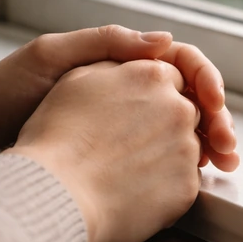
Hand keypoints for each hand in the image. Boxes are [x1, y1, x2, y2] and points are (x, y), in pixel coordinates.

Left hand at [0, 26, 238, 179]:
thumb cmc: (0, 91)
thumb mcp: (49, 57)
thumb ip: (104, 43)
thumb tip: (164, 39)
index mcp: (119, 63)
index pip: (181, 64)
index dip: (205, 81)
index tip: (213, 104)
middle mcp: (126, 93)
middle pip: (190, 100)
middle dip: (217, 120)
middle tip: (228, 147)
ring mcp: (120, 127)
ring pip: (181, 132)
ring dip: (207, 145)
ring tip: (221, 166)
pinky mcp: (112, 159)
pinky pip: (159, 160)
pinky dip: (183, 169)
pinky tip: (194, 181)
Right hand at [7, 59, 205, 241]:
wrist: (54, 194)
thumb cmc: (56, 137)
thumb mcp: (78, 77)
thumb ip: (121, 58)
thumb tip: (155, 47)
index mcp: (153, 76)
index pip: (173, 79)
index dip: (152, 95)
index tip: (134, 112)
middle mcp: (178, 109)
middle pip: (186, 111)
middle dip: (165, 124)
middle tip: (128, 143)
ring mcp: (186, 149)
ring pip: (189, 147)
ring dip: (167, 154)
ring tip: (126, 168)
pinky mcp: (187, 187)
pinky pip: (185, 181)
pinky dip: (166, 184)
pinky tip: (134, 189)